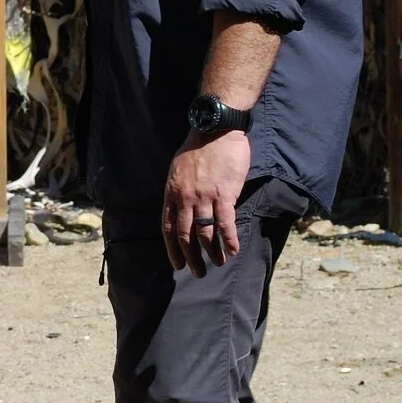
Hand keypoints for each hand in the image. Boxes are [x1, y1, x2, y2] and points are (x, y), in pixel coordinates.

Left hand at [161, 130, 249, 275]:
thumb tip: (181, 207)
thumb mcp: (178, 169)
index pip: (168, 227)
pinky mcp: (224, 194)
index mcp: (172, 192)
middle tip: (197, 273)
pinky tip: (234, 250)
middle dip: (191, 257)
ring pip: (205, 233)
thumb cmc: (197, 147)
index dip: (172, 248)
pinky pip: (225, 223)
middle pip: (185, 235)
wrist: (215, 130)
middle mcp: (185, 198)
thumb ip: (179, 190)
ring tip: (219, 264)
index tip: (176, 264)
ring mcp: (204, 197)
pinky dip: (230, 239)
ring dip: (212, 252)